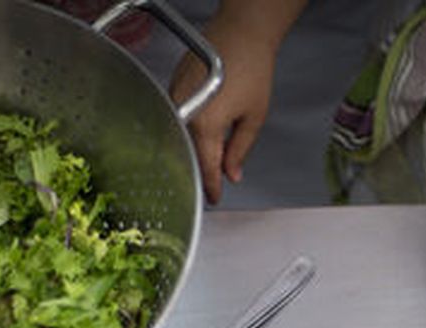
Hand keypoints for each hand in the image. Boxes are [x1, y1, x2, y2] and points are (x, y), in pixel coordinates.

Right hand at [169, 20, 282, 204]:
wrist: (241, 32)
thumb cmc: (251, 67)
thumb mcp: (253, 117)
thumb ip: (240, 150)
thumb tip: (232, 173)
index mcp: (206, 124)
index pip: (205, 166)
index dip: (211, 186)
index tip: (215, 198)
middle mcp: (185, 112)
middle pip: (189, 153)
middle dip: (201, 171)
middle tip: (211, 186)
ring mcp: (174, 97)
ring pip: (180, 136)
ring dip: (192, 151)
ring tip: (206, 164)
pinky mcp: (172, 85)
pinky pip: (176, 117)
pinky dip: (186, 130)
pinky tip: (197, 136)